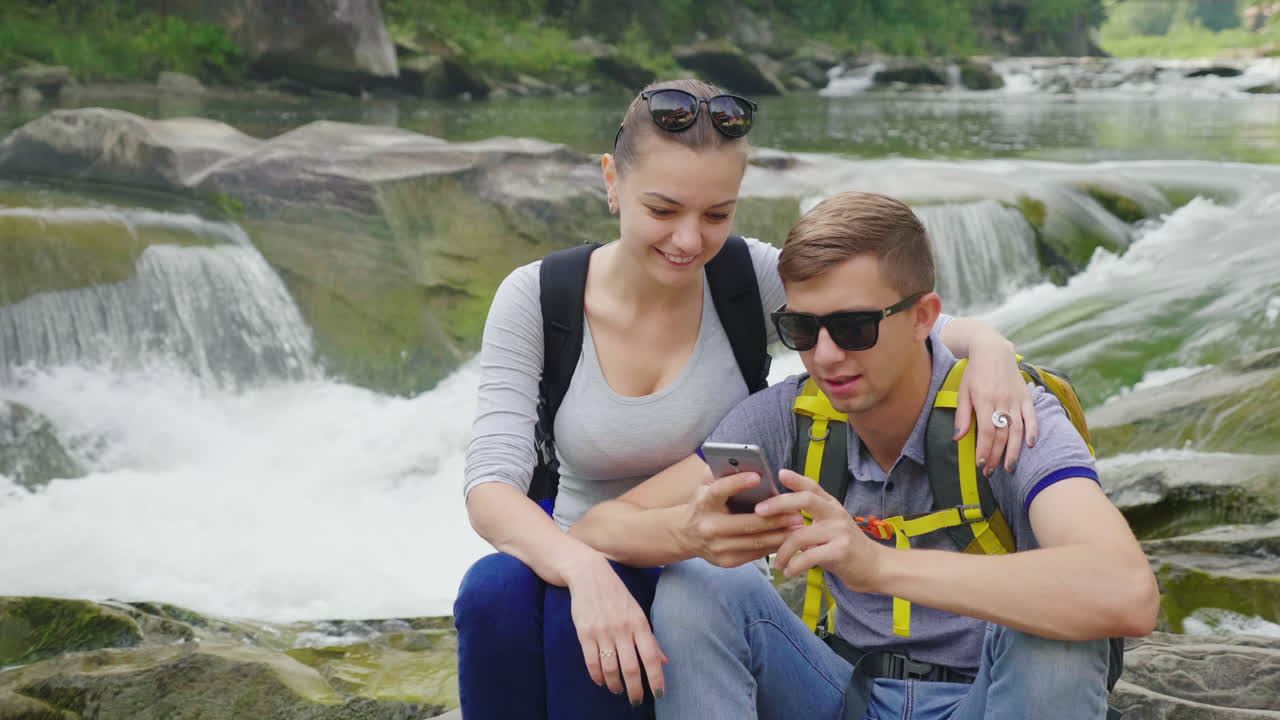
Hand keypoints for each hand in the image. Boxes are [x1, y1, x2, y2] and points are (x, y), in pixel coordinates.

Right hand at [564, 554, 666, 703]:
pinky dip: (597, 676)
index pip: (651, 656)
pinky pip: (592, 661)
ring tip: (618, 690)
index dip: (656, 677)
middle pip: (631, 667)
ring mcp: (603, 631)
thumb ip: (650, 638)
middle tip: (636, 700)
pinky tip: (601, 681)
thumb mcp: (638, 612)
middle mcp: (623, 629)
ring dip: (616, 684)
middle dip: (635, 689)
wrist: (589, 575)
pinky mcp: (585, 633)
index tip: (659, 694)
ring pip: (611, 668)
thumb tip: (663, 661)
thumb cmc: (617, 595)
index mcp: (639, 623)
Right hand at [679, 465, 803, 567]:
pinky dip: (773, 545)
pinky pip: (755, 553)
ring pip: (756, 541)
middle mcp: (709, 526)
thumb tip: (743, 462)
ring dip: (780, 534)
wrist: (686, 535)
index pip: (720, 490)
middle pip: (747, 523)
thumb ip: (720, 472)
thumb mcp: (705, 485)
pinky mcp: (727, 561)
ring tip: (798, 526)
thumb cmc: (703, 504)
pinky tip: (787, 537)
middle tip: (797, 512)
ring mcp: (718, 547)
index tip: (757, 476)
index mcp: (704, 502)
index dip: (738, 483)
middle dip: (775, 518)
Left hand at [756, 470, 885, 591]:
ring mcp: (839, 531)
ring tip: (778, 562)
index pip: (813, 486)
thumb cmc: (846, 547)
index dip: (796, 478)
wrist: (874, 567)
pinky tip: (789, 571)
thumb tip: (778, 515)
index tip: (779, 473)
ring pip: (800, 535)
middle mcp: (836, 514)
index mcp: (831, 506)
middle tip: (759, 512)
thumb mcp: (831, 526)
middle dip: (779, 503)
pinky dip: (794, 565)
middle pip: (806, 499)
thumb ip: (811, 519)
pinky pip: (809, 557)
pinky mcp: (840, 551)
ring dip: (782, 551)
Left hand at [954, 336, 1035, 473]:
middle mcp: (1002, 401)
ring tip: (1009, 467)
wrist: (993, 350)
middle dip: (996, 456)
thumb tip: (957, 439)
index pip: (987, 431)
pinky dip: (1033, 430)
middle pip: (1002, 434)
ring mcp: (1016, 399)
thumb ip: (962, 416)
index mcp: (984, 400)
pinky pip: (1031, 416)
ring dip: (1014, 450)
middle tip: (991, 471)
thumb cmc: (974, 373)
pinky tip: (1031, 445)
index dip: (984, 450)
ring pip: (1017, 429)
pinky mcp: (1026, 396)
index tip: (980, 464)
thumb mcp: (963, 392)